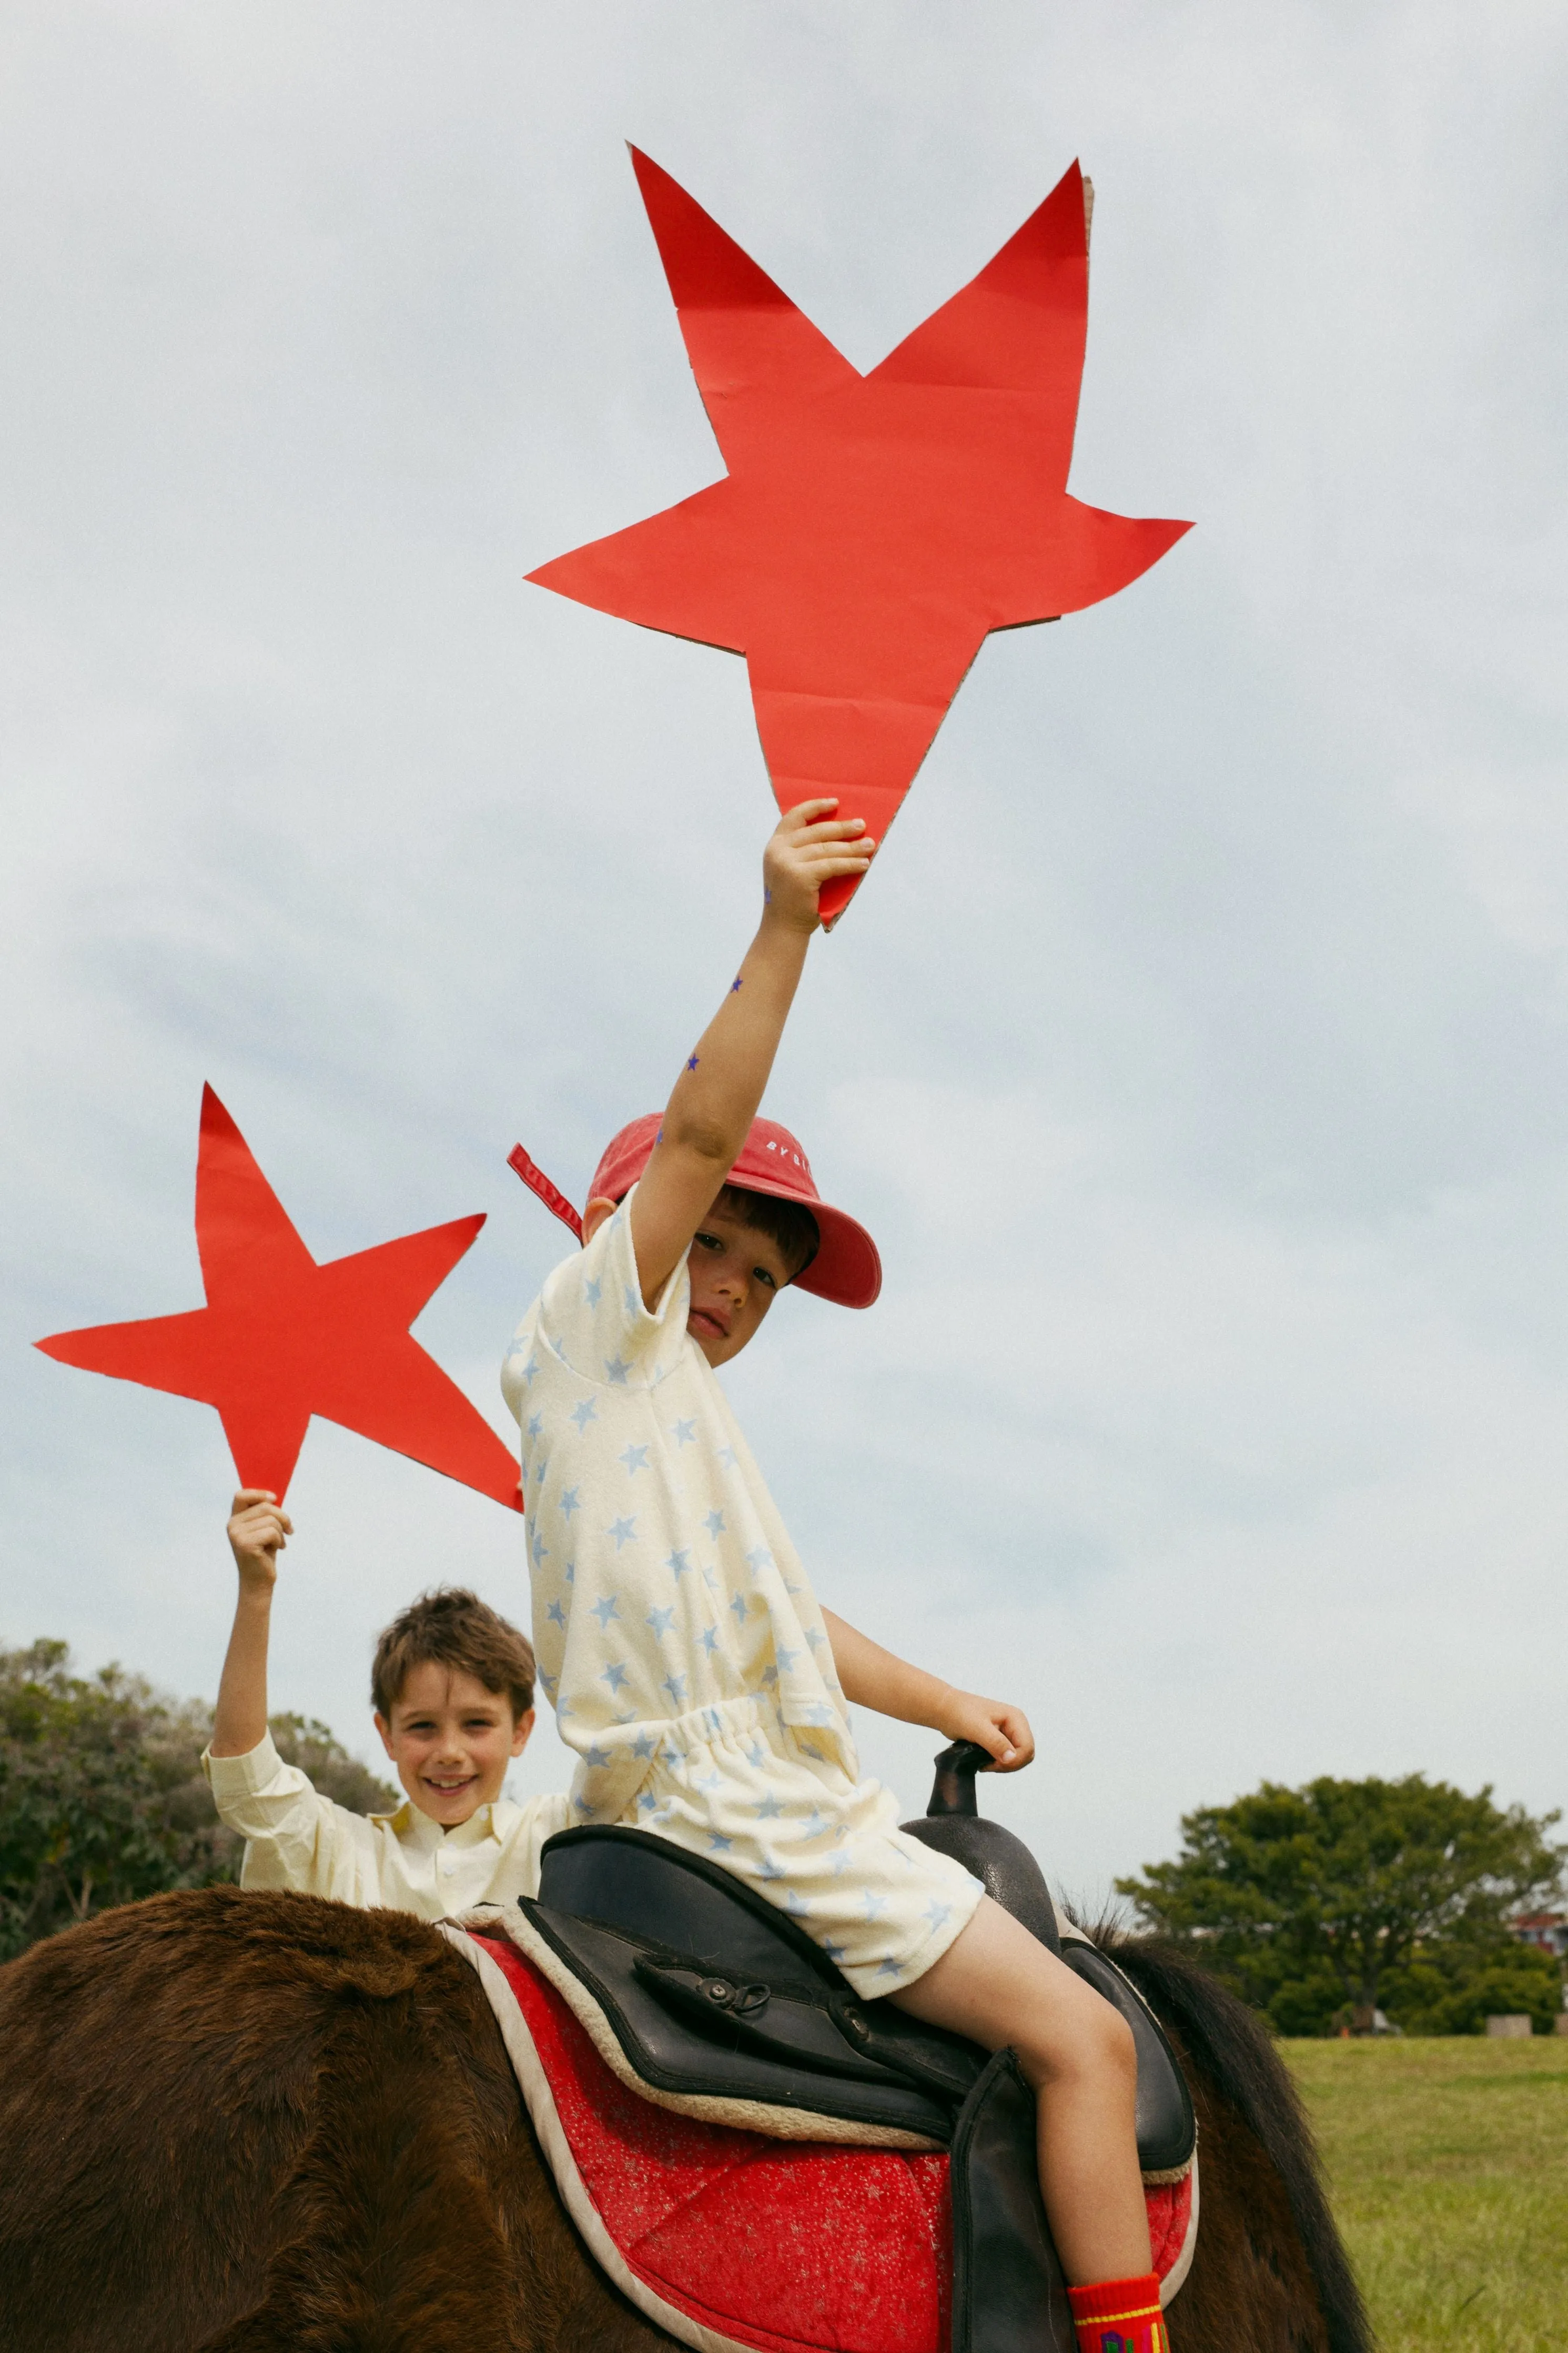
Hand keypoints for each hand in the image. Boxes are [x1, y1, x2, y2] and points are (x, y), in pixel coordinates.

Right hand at [227, 1489, 291, 1590]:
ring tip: (279, 1543)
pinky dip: (279, 1540)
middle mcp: (232, 1525)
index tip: (275, 1498)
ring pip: (271, 1519)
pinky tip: (277, 1549)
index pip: (241, 1495)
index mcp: (235, 1519)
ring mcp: (237, 1535)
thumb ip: (264, 1513)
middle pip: (265, 1506)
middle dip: (283, 1517)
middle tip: (289, 1529)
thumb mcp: (263, 1529)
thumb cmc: (264, 1553)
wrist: (259, 1581)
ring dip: (282, 1531)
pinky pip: (272, 1532)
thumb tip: (274, 1496)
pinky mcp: (245, 1544)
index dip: (259, 1493)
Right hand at [762, 799, 875, 932]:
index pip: (794, 817)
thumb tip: (843, 834)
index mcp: (775, 845)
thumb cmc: (795, 900)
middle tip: (862, 825)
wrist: (783, 929)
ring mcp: (787, 863)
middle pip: (816, 832)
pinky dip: (850, 864)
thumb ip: (806, 851)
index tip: (835, 803)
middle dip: (842, 828)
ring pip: (827, 849)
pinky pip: (832, 865)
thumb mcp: (794, 868)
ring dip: (852, 847)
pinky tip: (863, 863)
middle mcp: (777, 850)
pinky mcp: (800, 876)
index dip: (815, 807)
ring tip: (870, 845)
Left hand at [933, 1688, 1034, 1772]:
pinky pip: (1006, 1758)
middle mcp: (1015, 1725)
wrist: (945, 1709)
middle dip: (1009, 1765)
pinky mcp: (999, 1741)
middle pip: (1025, 1755)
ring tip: (983, 1763)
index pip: (1027, 1747)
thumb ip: (995, 1743)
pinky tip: (982, 1762)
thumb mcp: (977, 1728)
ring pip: (1016, 1759)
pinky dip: (997, 1764)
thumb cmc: (959, 1713)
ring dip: (1002, 1766)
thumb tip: (1011, 1758)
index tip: (993, 1764)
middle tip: (988, 1765)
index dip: (1014, 1760)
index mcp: (1016, 1718)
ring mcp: (1008, 1733)